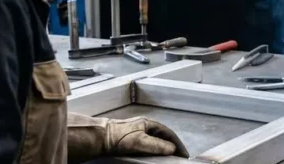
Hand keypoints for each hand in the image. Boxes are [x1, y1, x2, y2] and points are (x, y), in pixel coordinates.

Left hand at [67, 113, 188, 162]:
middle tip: (177, 158)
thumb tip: (172, 149)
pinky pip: (146, 146)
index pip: (169, 134)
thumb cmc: (118, 137)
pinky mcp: (130, 140)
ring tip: (167, 159)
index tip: (184, 155)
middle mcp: (144, 126)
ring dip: (162, 150)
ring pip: (155, 141)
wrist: (99, 138)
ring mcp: (137, 133)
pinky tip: (152, 157)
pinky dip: (153, 151)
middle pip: (163, 137)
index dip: (177, 144)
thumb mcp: (140, 141)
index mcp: (148, 123)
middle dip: (171, 147)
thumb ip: (157, 145)